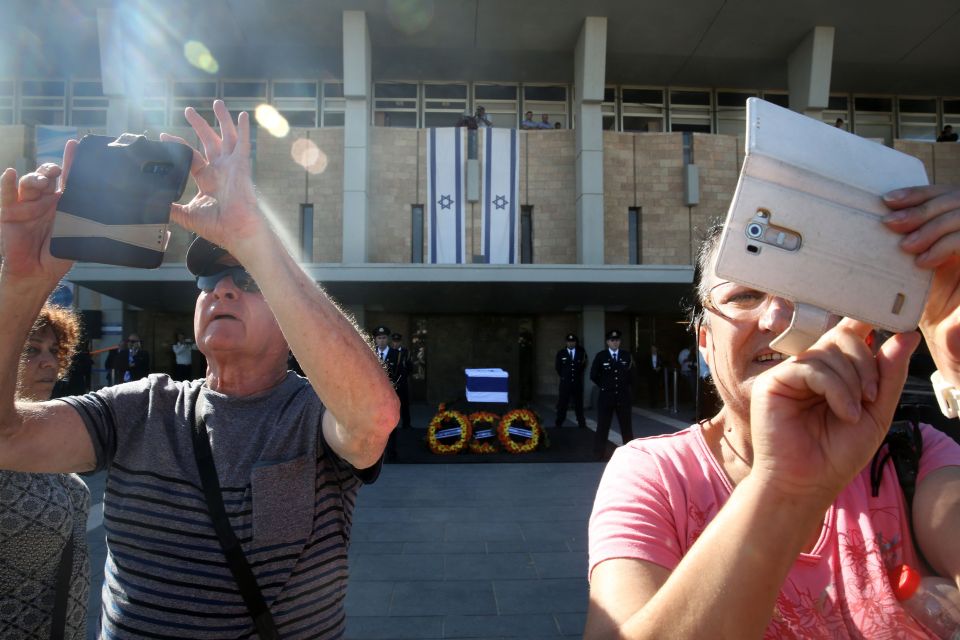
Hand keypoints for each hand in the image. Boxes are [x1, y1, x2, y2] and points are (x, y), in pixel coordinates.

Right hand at [0, 141, 76, 283]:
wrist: (38, 273)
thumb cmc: (58, 254)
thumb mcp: (76, 232)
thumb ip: (83, 214)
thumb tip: (103, 201)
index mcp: (61, 203)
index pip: (67, 178)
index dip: (70, 161)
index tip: (74, 144)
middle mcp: (43, 201)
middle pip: (46, 176)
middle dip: (51, 169)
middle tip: (56, 171)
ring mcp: (25, 205)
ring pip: (29, 183)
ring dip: (36, 178)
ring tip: (43, 180)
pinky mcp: (9, 213)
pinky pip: (7, 196)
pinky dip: (7, 183)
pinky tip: (11, 173)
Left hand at [160, 100, 263, 257]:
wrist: (235, 231)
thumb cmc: (217, 227)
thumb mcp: (187, 215)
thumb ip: (171, 207)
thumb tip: (151, 203)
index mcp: (207, 179)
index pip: (191, 156)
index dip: (178, 145)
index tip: (164, 135)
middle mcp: (219, 170)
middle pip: (208, 141)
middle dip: (199, 125)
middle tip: (188, 110)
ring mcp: (231, 167)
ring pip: (226, 138)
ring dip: (222, 120)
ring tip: (217, 103)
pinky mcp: (241, 166)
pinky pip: (242, 144)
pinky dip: (243, 129)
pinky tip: (242, 115)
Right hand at [748, 319, 918, 502]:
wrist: (807, 483)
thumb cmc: (837, 455)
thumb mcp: (877, 412)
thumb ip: (890, 374)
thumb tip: (907, 336)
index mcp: (833, 371)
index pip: (849, 332)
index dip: (866, 320)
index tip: (891, 322)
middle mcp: (810, 367)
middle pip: (842, 336)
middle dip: (866, 362)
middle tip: (873, 395)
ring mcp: (791, 373)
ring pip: (828, 351)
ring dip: (852, 382)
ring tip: (854, 414)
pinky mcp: (774, 382)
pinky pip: (811, 368)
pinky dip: (835, 389)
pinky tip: (844, 413)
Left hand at [883, 186, 959, 384]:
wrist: (952, 335)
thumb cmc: (930, 302)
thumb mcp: (910, 272)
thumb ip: (899, 248)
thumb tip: (865, 226)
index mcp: (950, 226)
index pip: (938, 196)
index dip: (916, 194)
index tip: (888, 201)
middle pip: (951, 200)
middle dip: (919, 209)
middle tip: (890, 223)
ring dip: (931, 228)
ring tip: (905, 246)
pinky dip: (945, 246)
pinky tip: (924, 262)